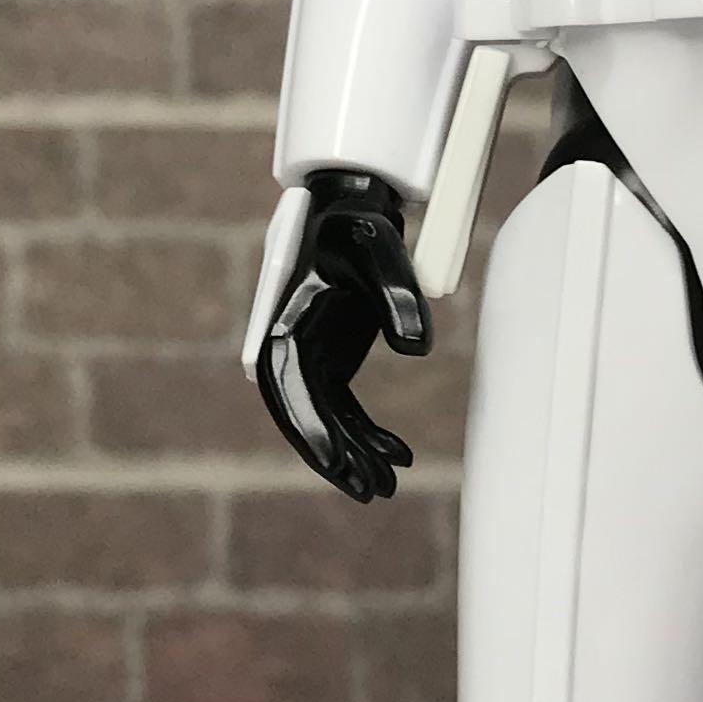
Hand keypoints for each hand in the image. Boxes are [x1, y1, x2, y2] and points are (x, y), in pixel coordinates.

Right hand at [247, 169, 429, 502]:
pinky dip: (368, 434)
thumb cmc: (360, 229)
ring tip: (390, 484)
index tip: (339, 463)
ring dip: (356, 454)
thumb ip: (399, 297)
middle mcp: (288, 349)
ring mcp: (309, 358)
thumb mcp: (382, 254)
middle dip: (334, 457)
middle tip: (371, 491)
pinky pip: (344, 410)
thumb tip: (417, 347)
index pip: (293, 392)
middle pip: (304, 418)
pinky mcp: (329, 360)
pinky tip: (399, 454)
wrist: (353, 211)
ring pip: (327, 421)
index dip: (314, 431)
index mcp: (285, 328)